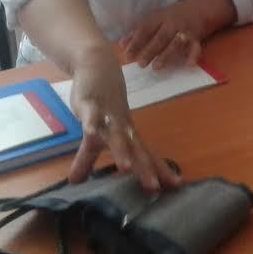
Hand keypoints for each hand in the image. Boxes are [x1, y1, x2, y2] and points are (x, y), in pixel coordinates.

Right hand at [66, 46, 181, 191]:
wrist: (98, 65)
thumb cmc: (100, 101)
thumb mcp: (92, 134)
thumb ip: (86, 158)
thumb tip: (75, 182)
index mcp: (126, 134)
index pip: (146, 155)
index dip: (160, 170)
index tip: (177, 186)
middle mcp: (121, 127)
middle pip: (136, 150)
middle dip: (145, 169)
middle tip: (156, 187)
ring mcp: (107, 116)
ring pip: (116, 135)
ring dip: (121, 151)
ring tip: (126, 169)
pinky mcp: (90, 104)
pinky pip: (91, 116)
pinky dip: (92, 124)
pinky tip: (92, 133)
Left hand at [122, 0, 208, 69]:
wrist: (203, 6)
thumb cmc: (176, 14)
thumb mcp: (157, 18)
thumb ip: (140, 31)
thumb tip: (122, 44)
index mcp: (160, 17)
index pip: (146, 29)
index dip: (136, 41)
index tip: (127, 54)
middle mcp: (172, 23)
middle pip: (160, 38)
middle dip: (150, 50)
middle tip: (140, 64)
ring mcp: (186, 30)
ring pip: (175, 43)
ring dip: (166, 55)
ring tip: (156, 67)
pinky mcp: (198, 37)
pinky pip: (195, 47)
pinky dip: (193, 55)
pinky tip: (188, 64)